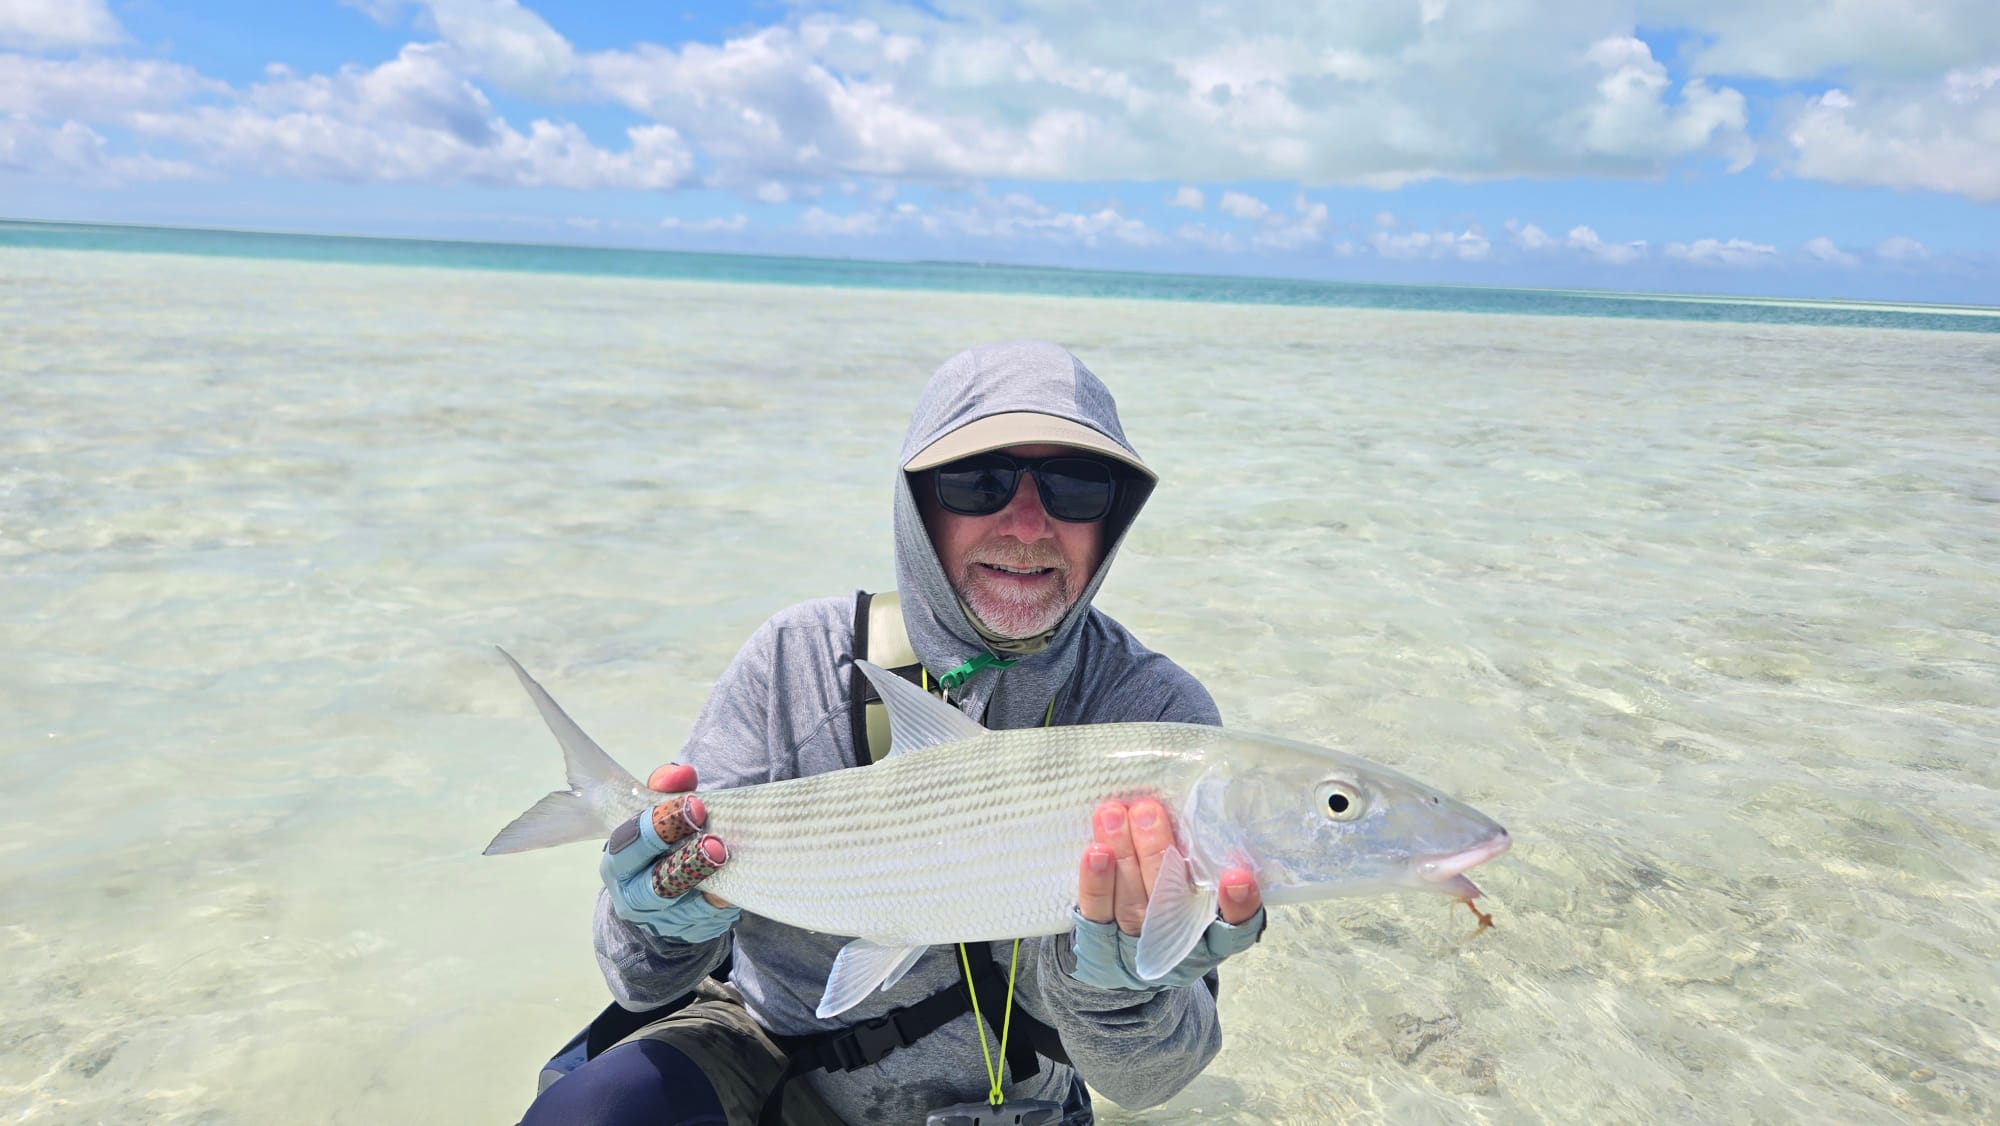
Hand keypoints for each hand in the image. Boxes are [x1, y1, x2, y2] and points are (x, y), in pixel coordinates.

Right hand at [598, 763, 739, 942]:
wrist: (660, 895)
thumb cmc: (661, 841)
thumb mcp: (658, 812)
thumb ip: (668, 788)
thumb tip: (683, 773)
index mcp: (618, 860)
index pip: (631, 843)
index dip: (662, 824)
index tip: (696, 806)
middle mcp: (632, 896)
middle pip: (656, 883)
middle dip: (687, 862)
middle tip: (716, 844)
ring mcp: (660, 922)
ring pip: (686, 909)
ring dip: (711, 886)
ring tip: (731, 864)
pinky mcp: (687, 934)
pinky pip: (709, 921)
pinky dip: (724, 903)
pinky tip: (739, 886)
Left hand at [1067, 797, 1263, 990]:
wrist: (1120, 954)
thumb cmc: (1167, 906)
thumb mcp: (1193, 892)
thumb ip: (1199, 863)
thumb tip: (1189, 811)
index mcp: (1212, 938)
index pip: (1236, 929)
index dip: (1240, 905)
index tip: (1237, 876)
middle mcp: (1178, 948)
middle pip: (1171, 905)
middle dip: (1159, 855)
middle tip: (1148, 811)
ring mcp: (1137, 951)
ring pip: (1132, 905)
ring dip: (1123, 856)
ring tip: (1114, 816)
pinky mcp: (1099, 948)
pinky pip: (1098, 914)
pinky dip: (1097, 883)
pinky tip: (1095, 851)